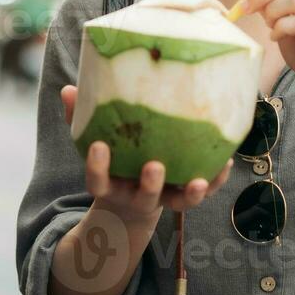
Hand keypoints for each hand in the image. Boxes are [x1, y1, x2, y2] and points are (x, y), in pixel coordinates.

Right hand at [61, 85, 235, 220]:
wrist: (130, 204)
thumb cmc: (112, 161)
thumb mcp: (94, 144)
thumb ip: (80, 119)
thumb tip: (68, 89)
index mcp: (110, 184)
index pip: (97, 182)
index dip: (96, 168)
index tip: (98, 147)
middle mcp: (136, 196)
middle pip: (144, 198)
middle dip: (150, 184)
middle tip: (154, 166)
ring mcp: (163, 199)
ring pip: (177, 203)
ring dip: (190, 194)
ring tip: (198, 180)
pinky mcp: (184, 196)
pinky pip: (203, 193)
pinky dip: (215, 181)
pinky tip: (226, 162)